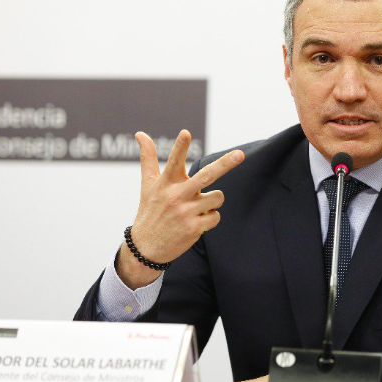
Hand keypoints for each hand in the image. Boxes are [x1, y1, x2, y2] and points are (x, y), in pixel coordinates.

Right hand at [116, 130, 243, 288]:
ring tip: (197, 207)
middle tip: (240, 155)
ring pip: (217, 197)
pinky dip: (210, 218)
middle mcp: (176, 196)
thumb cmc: (150, 210)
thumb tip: (140, 133)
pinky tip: (196, 222)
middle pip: (206, 176)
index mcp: (166, 183)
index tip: (185, 133)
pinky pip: (216, 216)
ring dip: (213, 201)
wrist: (145, 248)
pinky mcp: (194, 228)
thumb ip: (148, 158)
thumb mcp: (148, 184)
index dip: (180, 147)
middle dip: (225, 164)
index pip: (174, 161)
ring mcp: (186, 212)